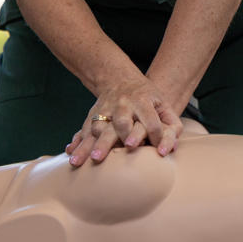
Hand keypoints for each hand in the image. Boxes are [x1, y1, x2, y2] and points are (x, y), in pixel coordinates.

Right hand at [65, 74, 183, 165]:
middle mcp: (123, 105)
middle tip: (104, 157)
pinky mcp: (93, 115)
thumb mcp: (163, 105)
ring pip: (98, 127)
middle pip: (120, 123)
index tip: (157, 152)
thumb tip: (171, 149)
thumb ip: (172, 125)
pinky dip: (77, 142)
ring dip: (90, 145)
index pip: (150, 121)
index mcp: (144, 101)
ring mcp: (106, 109)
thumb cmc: (147, 98)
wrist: (120, 79)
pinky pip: (84, 129)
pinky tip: (70, 153)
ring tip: (83, 161)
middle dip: (114, 139)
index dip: (154, 136)